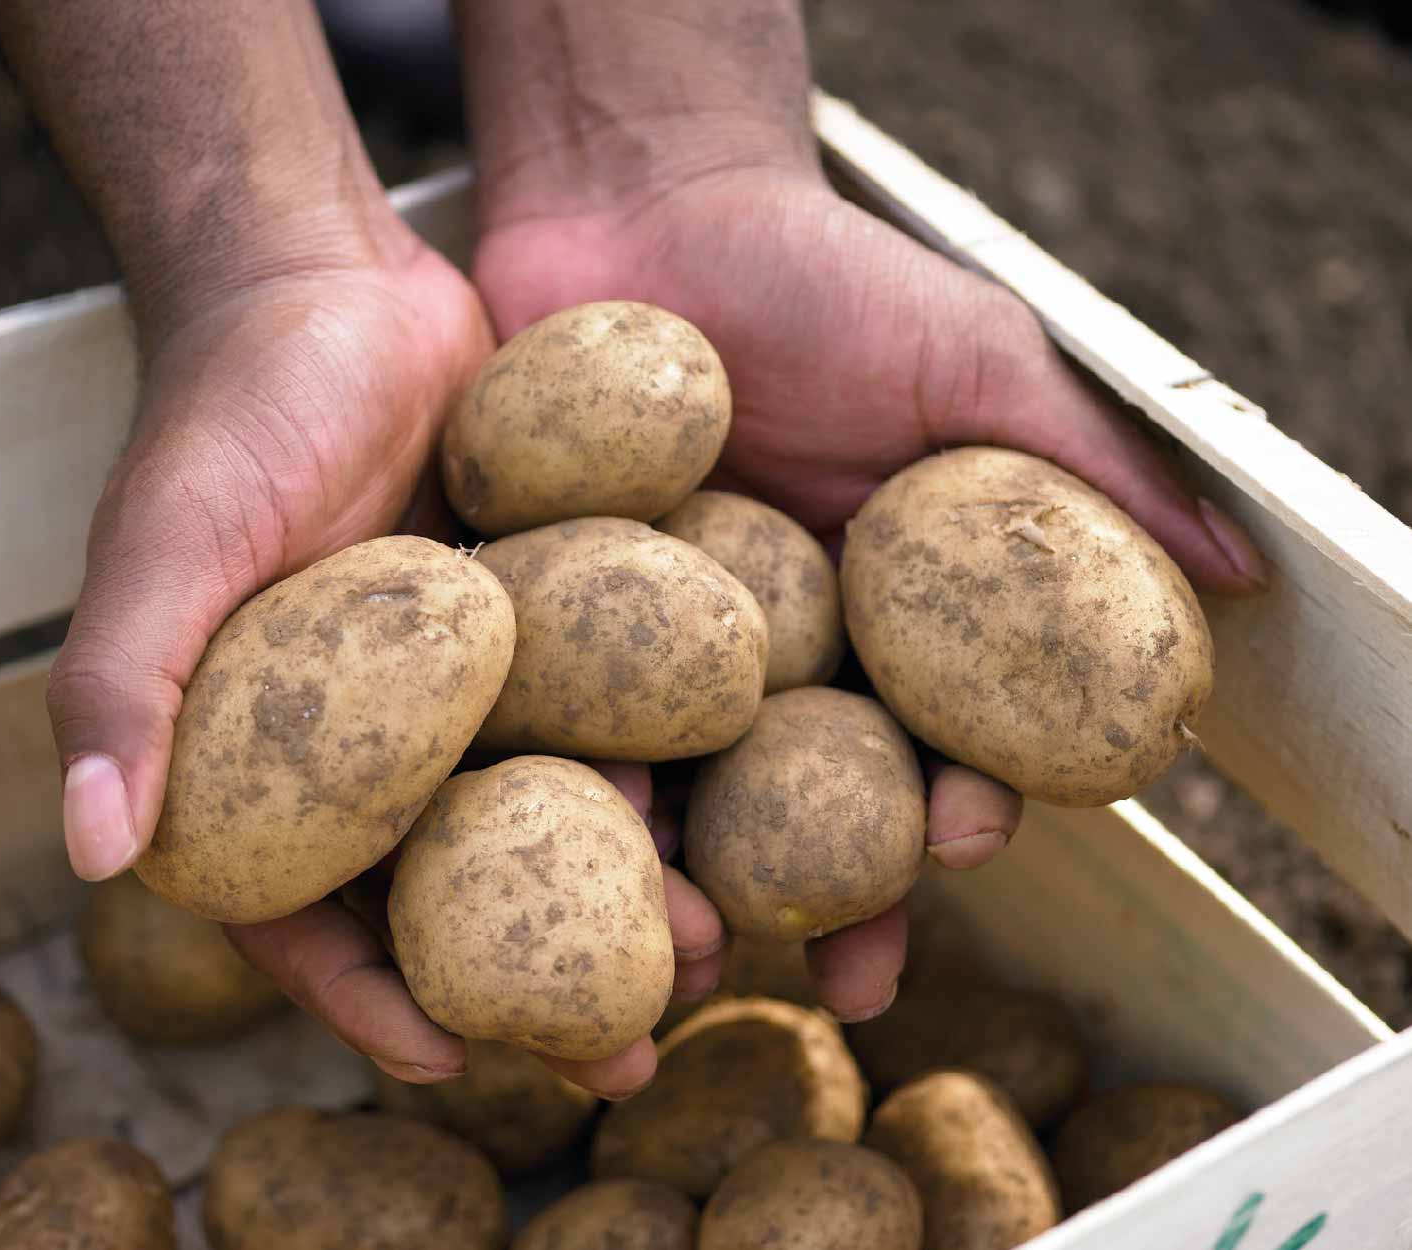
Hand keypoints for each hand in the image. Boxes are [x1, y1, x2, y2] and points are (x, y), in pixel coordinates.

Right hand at [46, 237, 718, 1096]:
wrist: (333, 277)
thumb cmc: (227, 409)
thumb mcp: (163, 543)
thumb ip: (117, 687)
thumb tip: (90, 854)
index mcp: (249, 757)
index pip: (294, 913)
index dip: (363, 998)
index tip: (450, 1062)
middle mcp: (356, 742)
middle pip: (440, 894)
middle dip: (526, 984)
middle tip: (623, 1054)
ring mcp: (452, 689)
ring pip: (534, 821)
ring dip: (614, 892)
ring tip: (707, 949)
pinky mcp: (532, 624)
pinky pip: (592, 717)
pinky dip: (651, 769)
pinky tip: (729, 812)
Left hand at [471, 161, 1266, 1020]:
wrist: (646, 199)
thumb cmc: (824, 275)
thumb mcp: (972, 361)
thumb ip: (1086, 468)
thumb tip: (1233, 581)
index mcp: (883, 623)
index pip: (933, 743)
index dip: (956, 805)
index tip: (965, 838)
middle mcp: (768, 657)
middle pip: (804, 808)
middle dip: (829, 900)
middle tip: (838, 978)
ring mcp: (647, 650)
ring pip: (677, 791)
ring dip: (691, 877)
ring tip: (691, 946)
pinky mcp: (540, 621)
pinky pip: (551, 714)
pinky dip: (560, 780)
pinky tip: (572, 832)